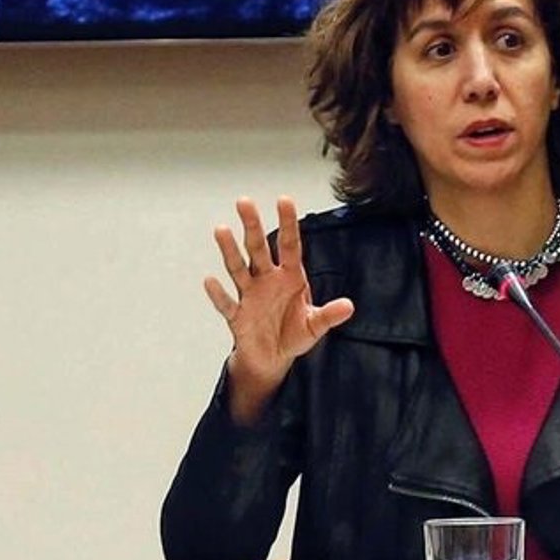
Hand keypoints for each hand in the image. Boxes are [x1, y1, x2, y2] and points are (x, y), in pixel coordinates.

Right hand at [205, 196, 353, 424]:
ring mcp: (250, 296)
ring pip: (238, 269)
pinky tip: (210, 281)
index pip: (288, 245)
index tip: (284, 200)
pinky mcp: (237, 316)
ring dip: (230, 251)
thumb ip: (329, 315)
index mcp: (290, 277)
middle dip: (252, 226)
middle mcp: (267, 281)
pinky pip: (227, 303)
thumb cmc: (293, 335)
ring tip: (222, 230)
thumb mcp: (315, 325)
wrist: (272, 359)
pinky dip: (218, 294)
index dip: (287, 223)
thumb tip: (349, 306)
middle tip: (245, 202)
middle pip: (258, 248)